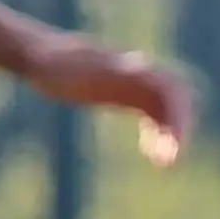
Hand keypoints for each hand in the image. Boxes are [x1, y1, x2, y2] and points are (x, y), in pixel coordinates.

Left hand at [24, 30, 198, 165]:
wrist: (39, 55)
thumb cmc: (55, 63)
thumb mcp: (77, 68)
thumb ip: (107, 67)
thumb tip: (141, 64)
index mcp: (133, 68)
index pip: (172, 91)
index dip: (179, 119)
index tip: (173, 150)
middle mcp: (140, 74)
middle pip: (178, 99)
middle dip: (180, 129)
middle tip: (170, 162)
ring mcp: (134, 84)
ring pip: (168, 108)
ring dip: (172, 133)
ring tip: (164, 163)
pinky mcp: (125, 94)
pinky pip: (154, 113)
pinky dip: (159, 132)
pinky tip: (150, 151)